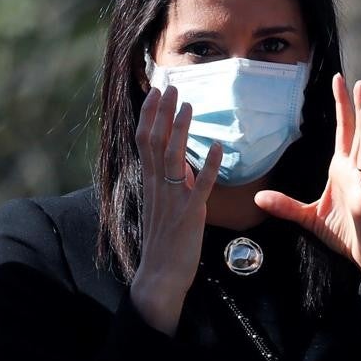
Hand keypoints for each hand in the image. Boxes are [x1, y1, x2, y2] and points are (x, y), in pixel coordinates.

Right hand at [129, 86, 221, 335]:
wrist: (160, 274)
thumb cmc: (162, 242)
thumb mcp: (161, 206)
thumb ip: (169, 183)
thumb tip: (182, 164)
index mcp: (148, 183)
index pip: (144, 140)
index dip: (149, 114)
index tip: (156, 92)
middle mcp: (156, 186)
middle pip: (154, 140)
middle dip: (162, 111)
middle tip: (170, 86)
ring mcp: (172, 198)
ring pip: (173, 156)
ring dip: (181, 129)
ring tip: (189, 105)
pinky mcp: (190, 213)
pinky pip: (200, 185)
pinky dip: (207, 165)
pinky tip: (217, 147)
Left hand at [253, 74, 360, 309]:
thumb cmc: (345, 234)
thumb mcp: (309, 217)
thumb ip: (285, 206)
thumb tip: (258, 199)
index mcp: (342, 169)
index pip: (342, 131)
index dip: (341, 106)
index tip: (338, 81)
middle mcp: (356, 171)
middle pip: (356, 132)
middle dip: (355, 106)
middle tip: (355, 80)